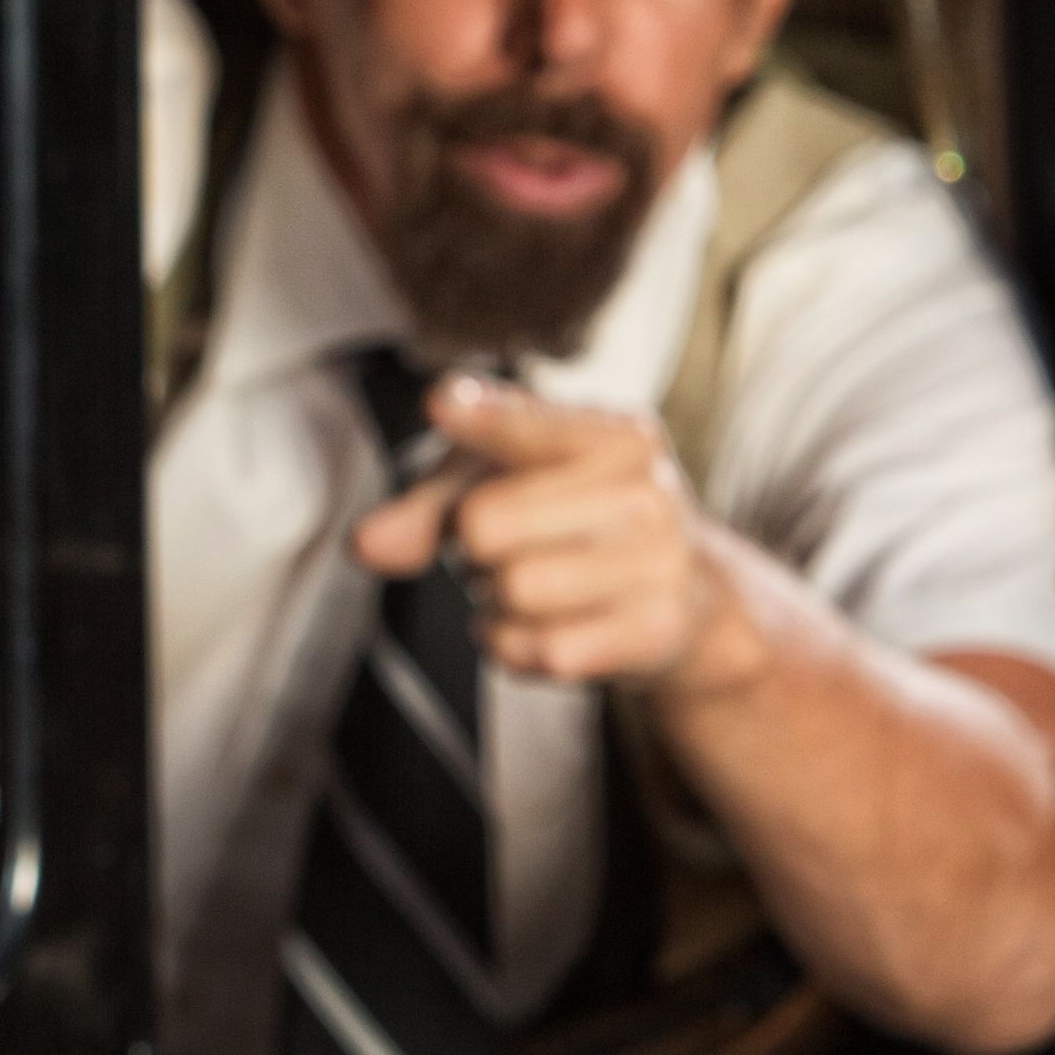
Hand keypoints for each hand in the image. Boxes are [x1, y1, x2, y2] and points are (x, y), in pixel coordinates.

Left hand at [342, 374, 755, 698]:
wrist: (690, 594)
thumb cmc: (576, 518)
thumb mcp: (506, 484)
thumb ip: (426, 506)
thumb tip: (365, 546)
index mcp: (612, 434)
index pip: (525, 424)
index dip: (479, 417)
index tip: (439, 404)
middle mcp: (644, 489)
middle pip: (483, 524)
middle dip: (473, 545)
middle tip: (512, 542)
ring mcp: (659, 560)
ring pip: (511, 590)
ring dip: (497, 600)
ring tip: (538, 582)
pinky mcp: (655, 630)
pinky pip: (534, 649)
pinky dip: (519, 645)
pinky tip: (554, 624)